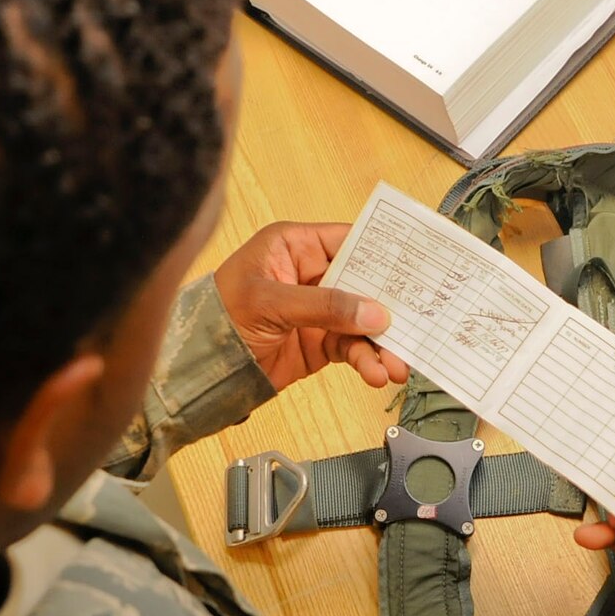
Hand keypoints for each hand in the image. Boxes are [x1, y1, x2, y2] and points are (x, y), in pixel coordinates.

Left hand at [214, 223, 409, 391]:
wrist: (198, 368)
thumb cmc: (217, 316)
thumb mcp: (270, 302)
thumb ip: (323, 305)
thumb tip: (372, 313)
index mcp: (295, 247)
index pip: (350, 242)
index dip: (384, 255)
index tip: (415, 268)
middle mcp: (311, 275)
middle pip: (365, 285)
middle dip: (390, 308)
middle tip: (416, 324)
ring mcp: (317, 311)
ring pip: (363, 322)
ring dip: (383, 343)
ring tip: (397, 364)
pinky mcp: (319, 342)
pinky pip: (352, 348)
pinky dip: (367, 361)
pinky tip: (375, 373)